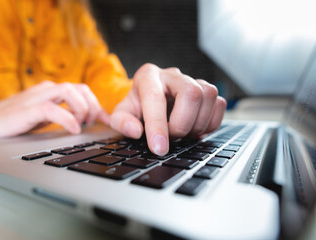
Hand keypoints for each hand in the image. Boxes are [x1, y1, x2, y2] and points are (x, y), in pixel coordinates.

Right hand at [0, 81, 108, 139]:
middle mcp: (47, 90)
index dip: (98, 105)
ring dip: (82, 108)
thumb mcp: (47, 118)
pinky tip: (73, 130)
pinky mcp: (27, 110)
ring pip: (68, 91)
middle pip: (80, 88)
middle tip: (92, 124)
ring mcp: (37, 98)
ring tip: (81, 125)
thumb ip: (65, 115)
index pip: (82, 90)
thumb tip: (87, 123)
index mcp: (53, 92)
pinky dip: (67, 118)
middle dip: (93, 106)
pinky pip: (52, 108)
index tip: (106, 122)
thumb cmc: (18, 122)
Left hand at [110, 63, 226, 155]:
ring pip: (208, 95)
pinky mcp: (206, 91)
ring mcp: (192, 80)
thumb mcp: (120, 116)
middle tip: (172, 137)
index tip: (159, 148)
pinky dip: (210, 122)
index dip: (158, 126)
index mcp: (148, 76)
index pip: (155, 98)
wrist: (148, 102)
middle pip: (191, 93)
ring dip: (198, 123)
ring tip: (183, 133)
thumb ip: (122, 123)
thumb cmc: (135, 109)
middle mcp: (172, 75)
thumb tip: (135, 131)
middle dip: (182, 123)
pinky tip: (195, 129)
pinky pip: (219, 103)